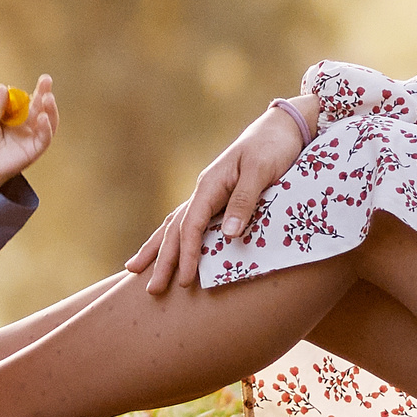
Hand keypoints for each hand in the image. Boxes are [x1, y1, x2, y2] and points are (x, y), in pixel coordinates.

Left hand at [0, 74, 57, 187]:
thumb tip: (4, 87)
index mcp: (15, 119)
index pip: (30, 102)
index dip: (37, 91)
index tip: (44, 79)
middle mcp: (26, 128)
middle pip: (41, 109)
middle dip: (45, 94)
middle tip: (47, 80)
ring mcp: (31, 139)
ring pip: (48, 122)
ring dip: (50, 109)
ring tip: (48, 97)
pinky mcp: (33, 151)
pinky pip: (45, 138)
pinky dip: (46, 128)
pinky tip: (43, 118)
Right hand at [126, 96, 315, 294]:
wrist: (282, 127)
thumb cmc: (273, 146)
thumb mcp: (261, 171)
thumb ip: (244, 200)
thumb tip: (228, 235)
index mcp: (210, 184)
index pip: (191, 225)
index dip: (187, 254)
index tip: (186, 280)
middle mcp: (204, 190)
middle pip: (175, 229)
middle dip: (161, 259)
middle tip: (151, 290)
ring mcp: (209, 193)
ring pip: (175, 225)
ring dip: (157, 249)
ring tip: (135, 270)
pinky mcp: (219, 197)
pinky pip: (189, 222)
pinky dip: (174, 238)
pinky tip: (166, 248)